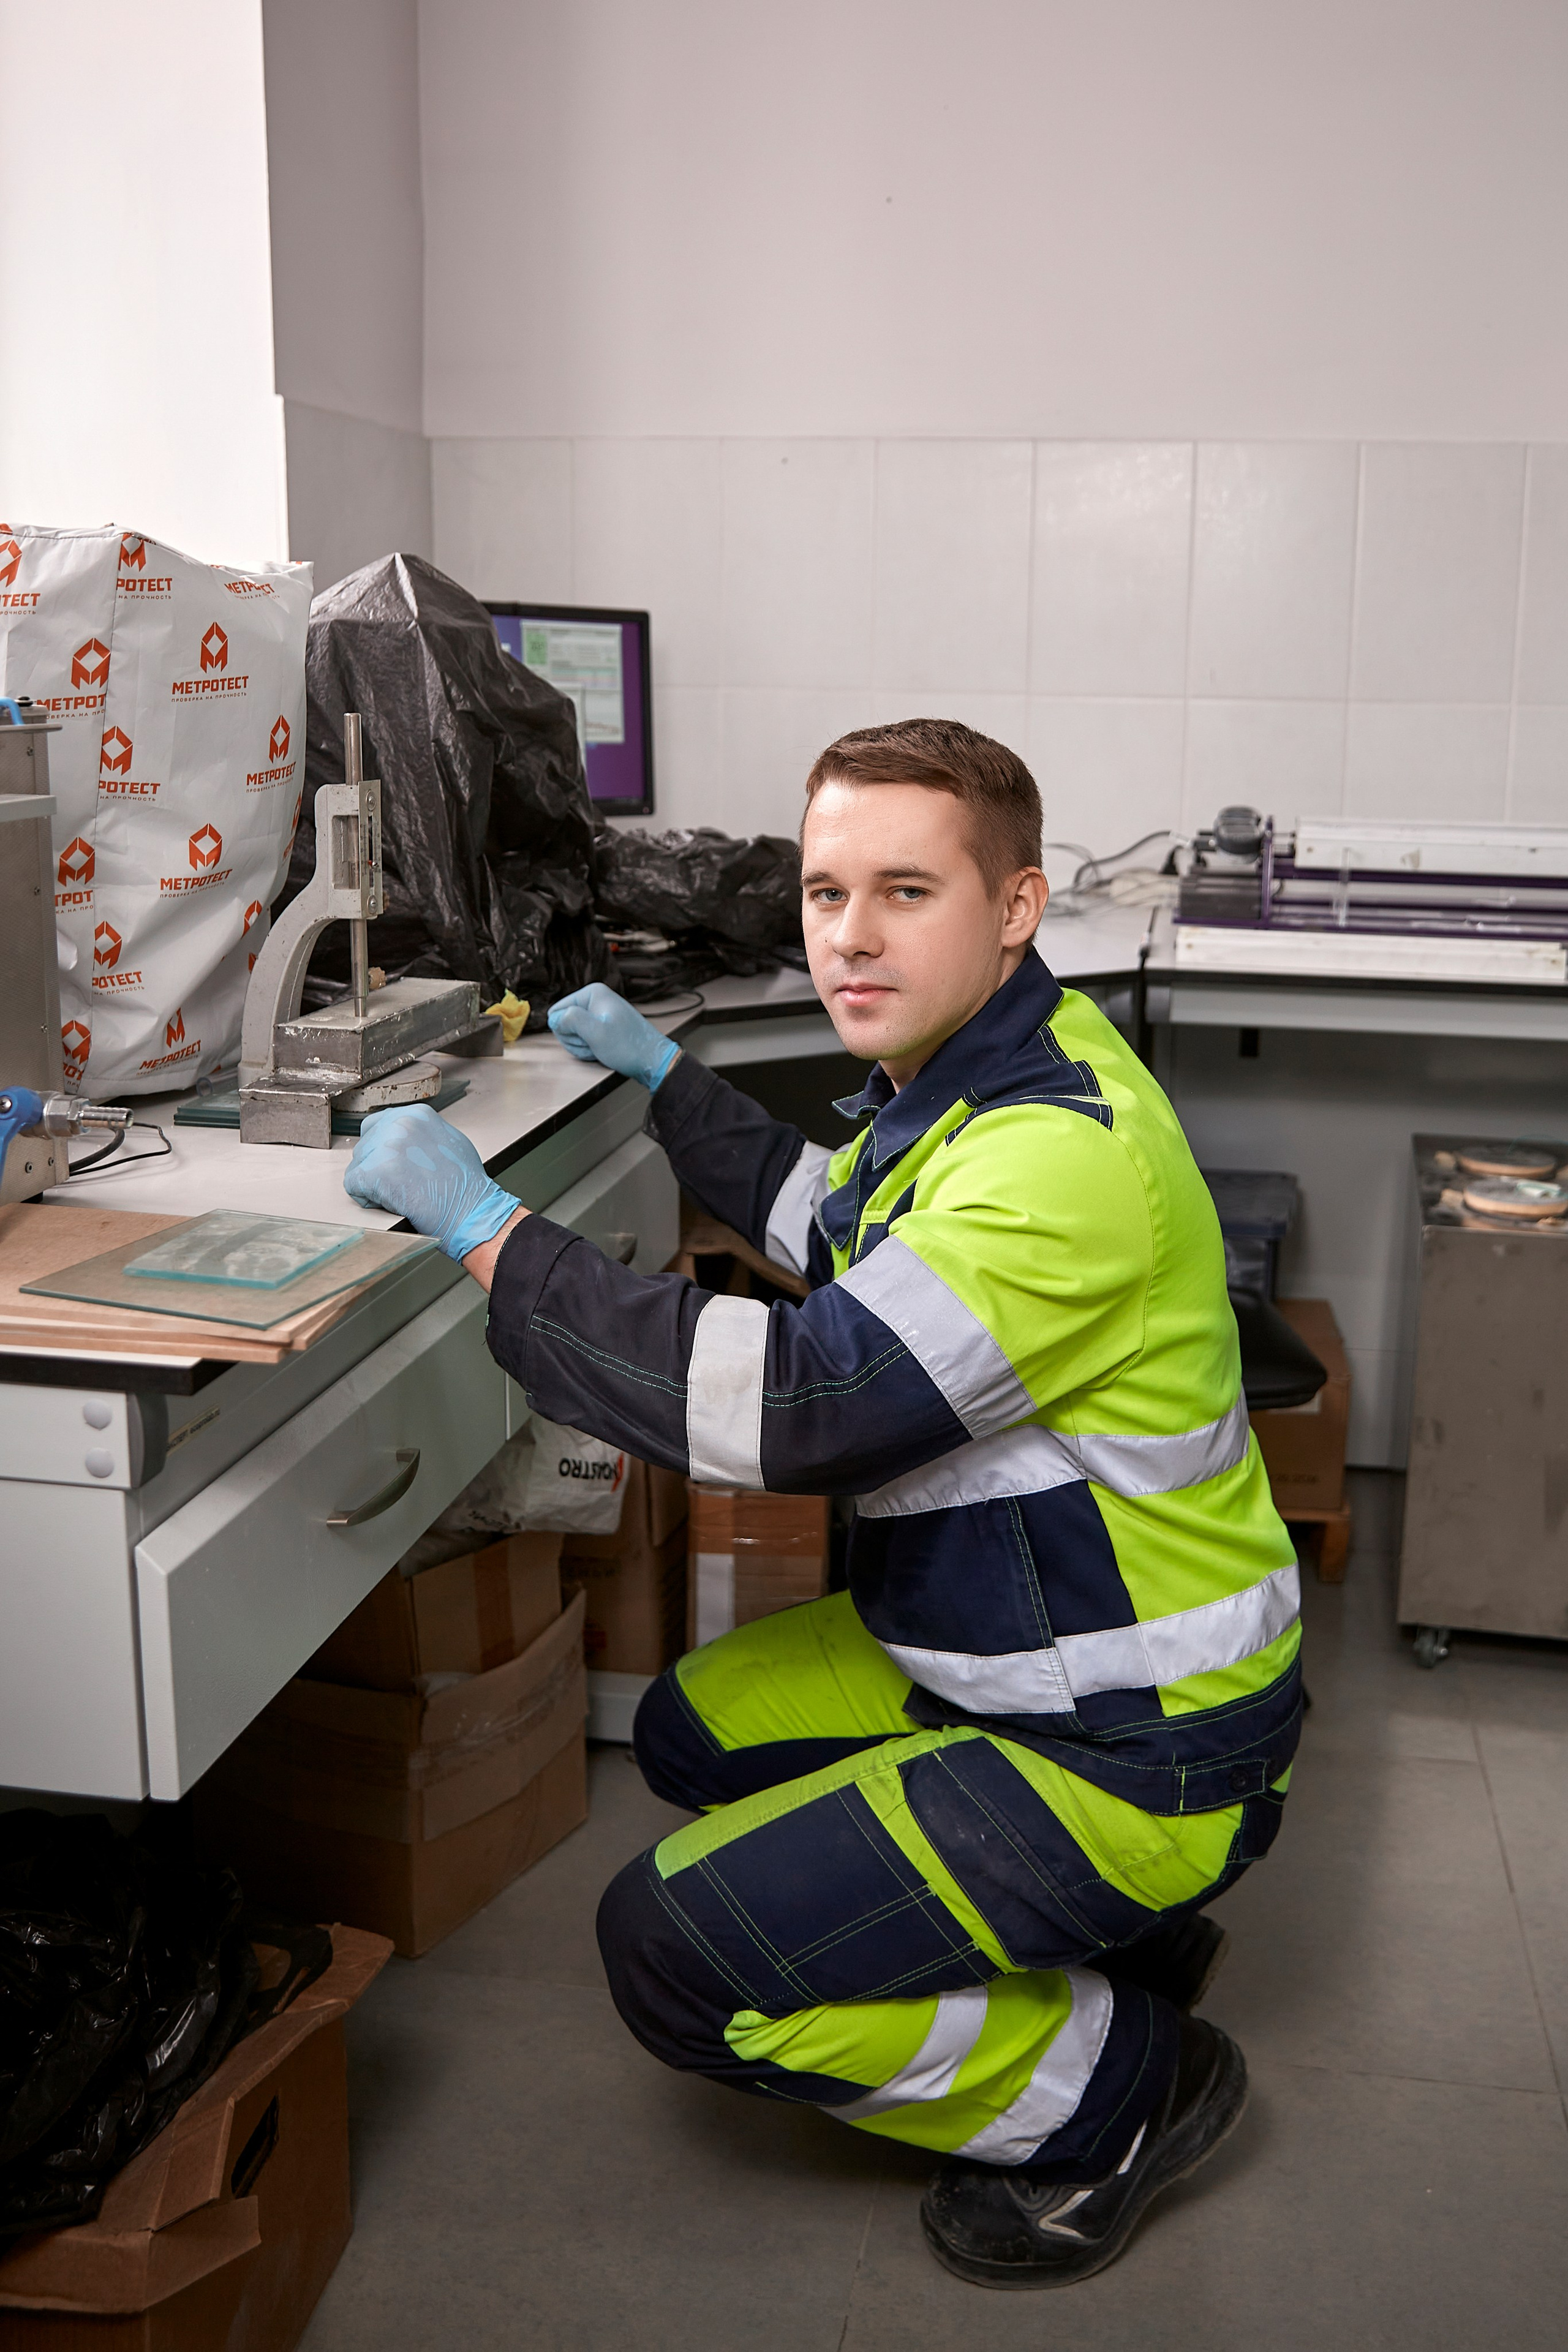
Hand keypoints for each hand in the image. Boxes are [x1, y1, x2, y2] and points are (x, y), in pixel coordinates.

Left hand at [344, 1104, 521, 1262]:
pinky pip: (353, 1185)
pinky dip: (368, 1199)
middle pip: (366, 1145)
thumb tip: (401, 1139)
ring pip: (358, 1165)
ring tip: (402, 1193)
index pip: (377, 1125)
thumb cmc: (466, 1185)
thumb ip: (420, 1135)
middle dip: (377, 1167)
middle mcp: (399, 1124)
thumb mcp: (448, 1142)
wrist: (471, 1211)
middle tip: (402, 1184)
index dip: (383, 1150)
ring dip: (373, 1183)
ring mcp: (386, 1146)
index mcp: (417, 1114)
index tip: (395, 1165)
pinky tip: (392, 1202)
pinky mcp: (375, 1171)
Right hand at [547, 984, 679, 1089]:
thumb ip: (571, 1020)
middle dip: (575, 1039)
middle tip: (593, 1044)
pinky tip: (602, 1051)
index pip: (557, 1011)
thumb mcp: (596, 1032)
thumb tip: (554, 1017)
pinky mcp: (603, 1027)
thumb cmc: (629, 1047)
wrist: (652, 1061)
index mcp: (593, 993)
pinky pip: (584, 1039)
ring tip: (600, 1048)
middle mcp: (595, 1000)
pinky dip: (589, 1049)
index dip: (566, 1029)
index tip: (585, 1036)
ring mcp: (599, 1014)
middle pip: (564, 1023)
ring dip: (582, 1046)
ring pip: (573, 1034)